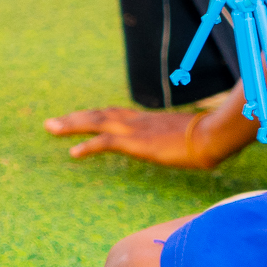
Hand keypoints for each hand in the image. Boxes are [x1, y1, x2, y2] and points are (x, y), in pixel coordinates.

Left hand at [44, 103, 251, 170]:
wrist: (215, 136)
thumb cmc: (212, 137)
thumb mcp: (193, 139)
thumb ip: (185, 141)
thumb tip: (196, 147)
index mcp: (150, 120)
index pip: (116, 115)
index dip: (96, 117)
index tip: (80, 120)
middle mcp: (138, 120)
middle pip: (100, 115)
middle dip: (75, 118)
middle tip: (51, 123)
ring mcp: (136, 129)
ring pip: (96, 122)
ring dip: (72, 125)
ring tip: (51, 128)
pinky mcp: (137, 142)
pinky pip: (105, 142)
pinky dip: (87, 145)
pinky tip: (73, 152)